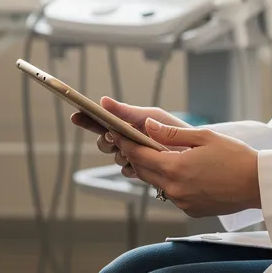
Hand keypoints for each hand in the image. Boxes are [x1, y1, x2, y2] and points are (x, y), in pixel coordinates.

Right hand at [70, 97, 188, 174]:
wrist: (195, 149)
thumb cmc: (173, 128)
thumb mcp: (150, 116)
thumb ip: (126, 111)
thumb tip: (103, 101)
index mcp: (126, 124)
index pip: (101, 121)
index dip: (87, 119)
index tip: (76, 115)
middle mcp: (127, 140)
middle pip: (103, 142)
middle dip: (105, 140)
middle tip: (112, 137)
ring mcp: (133, 156)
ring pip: (116, 157)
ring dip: (121, 153)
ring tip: (134, 148)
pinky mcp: (142, 171)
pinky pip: (128, 171)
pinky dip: (132, 166)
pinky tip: (140, 162)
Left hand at [114, 118, 259, 217]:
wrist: (258, 184)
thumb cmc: (235, 156)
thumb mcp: (203, 136)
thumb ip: (171, 133)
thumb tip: (147, 126)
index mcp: (175, 168)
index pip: (139, 155)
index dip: (125, 143)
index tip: (116, 132)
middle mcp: (175, 188)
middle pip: (143, 171)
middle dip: (135, 156)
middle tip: (130, 140)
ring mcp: (182, 202)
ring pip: (156, 183)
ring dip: (152, 169)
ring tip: (153, 153)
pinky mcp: (191, 210)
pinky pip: (172, 194)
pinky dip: (169, 182)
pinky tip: (178, 171)